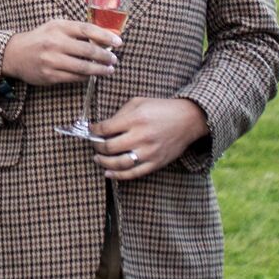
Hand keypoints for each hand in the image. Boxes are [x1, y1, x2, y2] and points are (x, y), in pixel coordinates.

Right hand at [1, 18, 117, 88]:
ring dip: (100, 69)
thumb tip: (104, 38)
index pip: (87, 29)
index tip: (118, 42)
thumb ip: (77, 31)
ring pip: (83, 67)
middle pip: (88, 50)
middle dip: (106, 56)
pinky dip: (86, 77)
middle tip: (114, 60)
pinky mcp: (50, 75)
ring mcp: (52, 60)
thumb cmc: (41, 39)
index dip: (106, 36)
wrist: (15, 54)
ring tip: (109, 70)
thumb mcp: (56, 27)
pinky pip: (74, 78)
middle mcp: (55, 42)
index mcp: (59, 27)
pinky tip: (92, 75)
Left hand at [91, 95, 208, 178]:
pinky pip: (133, 173)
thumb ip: (120, 113)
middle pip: (109, 147)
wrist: (188, 119)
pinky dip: (118, 175)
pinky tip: (108, 173)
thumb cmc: (161, 108)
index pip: (106, 128)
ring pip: (119, 163)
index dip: (93, 130)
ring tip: (97, 158)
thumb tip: (103, 126)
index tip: (90, 130)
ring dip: (104, 163)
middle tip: (93, 144)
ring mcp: (149, 152)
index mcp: (136, 119)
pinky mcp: (155, 163)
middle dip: (96, 146)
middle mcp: (141, 137)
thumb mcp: (139, 102)